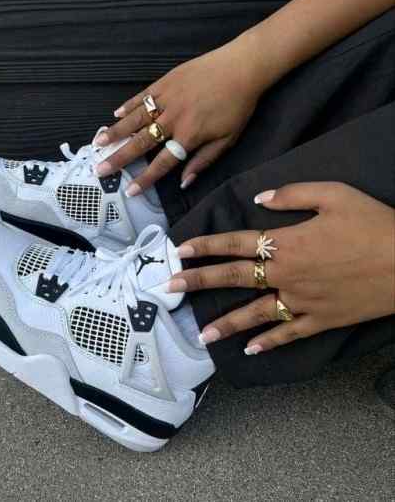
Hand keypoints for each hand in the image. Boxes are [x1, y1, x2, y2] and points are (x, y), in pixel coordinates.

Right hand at [94, 29, 272, 193]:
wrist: (242, 67)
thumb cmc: (238, 105)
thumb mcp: (228, 139)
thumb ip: (204, 161)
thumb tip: (184, 182)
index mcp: (189, 135)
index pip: (162, 162)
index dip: (145, 178)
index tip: (130, 190)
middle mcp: (173, 118)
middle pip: (141, 142)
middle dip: (119, 158)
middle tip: (100, 169)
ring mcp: (167, 98)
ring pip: (135, 119)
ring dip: (115, 132)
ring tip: (98, 142)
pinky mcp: (166, 81)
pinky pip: (142, 96)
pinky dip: (128, 105)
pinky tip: (115, 114)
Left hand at [168, 182, 394, 353]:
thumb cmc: (373, 224)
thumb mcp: (333, 195)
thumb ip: (291, 195)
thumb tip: (258, 199)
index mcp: (286, 242)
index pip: (234, 243)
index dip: (205, 245)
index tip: (179, 250)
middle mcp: (286, 274)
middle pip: (234, 278)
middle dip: (199, 281)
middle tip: (171, 287)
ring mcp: (302, 301)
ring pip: (254, 313)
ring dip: (225, 323)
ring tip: (201, 333)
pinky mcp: (321, 320)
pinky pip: (289, 333)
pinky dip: (269, 342)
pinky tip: (250, 350)